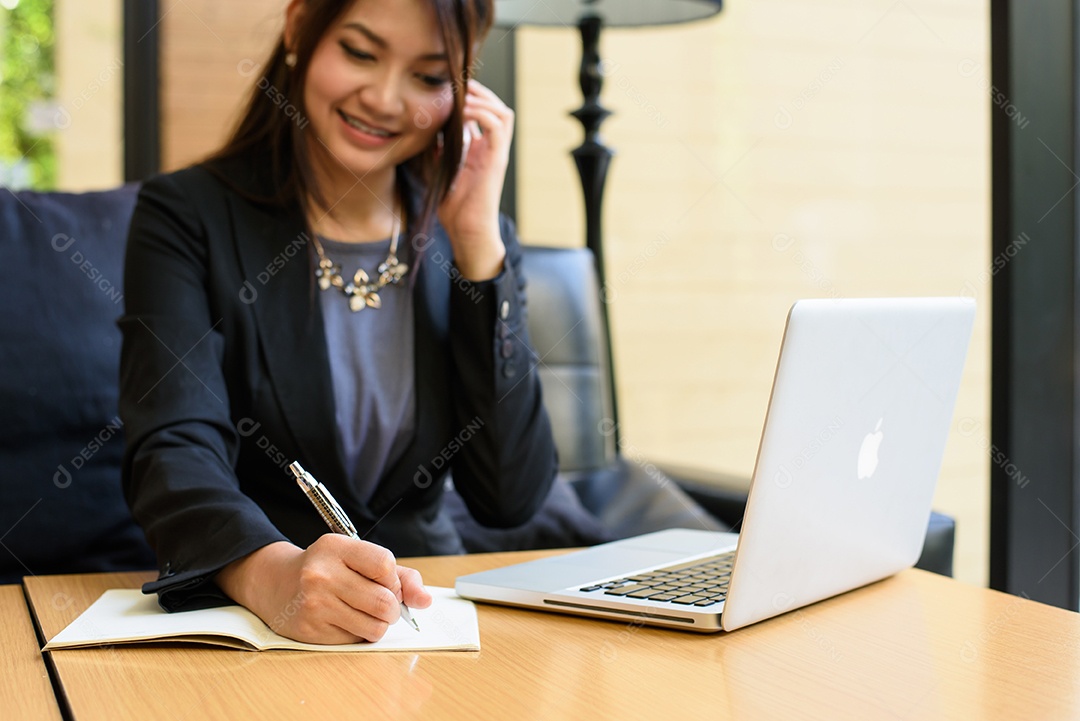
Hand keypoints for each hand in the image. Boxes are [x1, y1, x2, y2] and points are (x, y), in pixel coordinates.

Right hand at [216, 536, 432, 643]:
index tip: (386, 582)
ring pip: (375, 627)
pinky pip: (355, 641)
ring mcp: (314, 604)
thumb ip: (401, 575)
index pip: (386, 565)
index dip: (394, 580)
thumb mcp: (359, 558)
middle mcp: (321, 574)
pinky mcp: (310, 631)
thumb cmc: (328, 569)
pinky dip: (357, 634)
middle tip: (378, 603)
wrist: (276, 584)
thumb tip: (425, 601)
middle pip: (385, 602)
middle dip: (391, 608)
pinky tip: (342, 620)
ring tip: (362, 612)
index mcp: (335, 547)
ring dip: (377, 624)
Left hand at [436, 80, 510, 280]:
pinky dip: (482, 113)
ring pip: (503, 112)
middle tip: (457, 87)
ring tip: (462, 98)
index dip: (471, 98)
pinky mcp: (497, 160)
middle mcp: (491, 149)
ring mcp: (496, 154)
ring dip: (483, 100)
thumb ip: (437, 150)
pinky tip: (463, 114)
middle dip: (479, 93)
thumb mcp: (439, 170)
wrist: (465, 230)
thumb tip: (425, 129)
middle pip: (497, 107)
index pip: (483, 113)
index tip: (449, 90)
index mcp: (480, 150)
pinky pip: (497, 126)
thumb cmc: (453, 207)